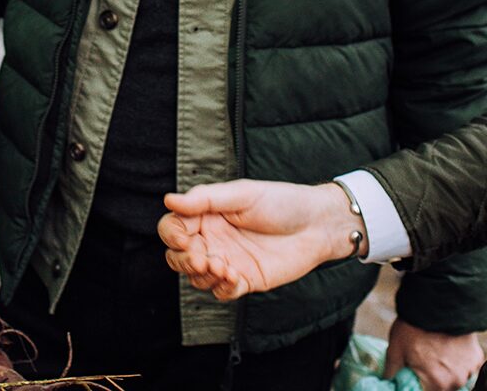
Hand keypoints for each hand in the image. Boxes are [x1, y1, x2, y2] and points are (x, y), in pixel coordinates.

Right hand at [158, 180, 358, 299]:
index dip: (172, 235)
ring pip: (196, 278)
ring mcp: (227, 261)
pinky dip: (223, 288)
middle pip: (178, 257)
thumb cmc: (282, 202)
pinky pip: (221, 292)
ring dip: (203, 276)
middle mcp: (213, 239)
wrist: (317, 225)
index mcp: (207, 215)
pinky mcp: (244, 280)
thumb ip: (206, 199)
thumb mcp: (242, 194)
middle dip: (184, 261)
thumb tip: (169, 200)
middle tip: (203, 259)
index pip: (173, 228)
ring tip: (223, 267)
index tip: (185, 239)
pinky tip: (235, 277)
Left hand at [384, 318, 483, 390]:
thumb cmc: (415, 326)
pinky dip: (459, 360)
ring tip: (437, 349)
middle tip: (425, 358)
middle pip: (443, 387)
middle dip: (433, 377)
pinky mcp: (477, 357)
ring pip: (456, 376)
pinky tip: (450, 345)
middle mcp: (456, 381)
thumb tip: (387, 380)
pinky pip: (467, 366)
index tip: (415, 371)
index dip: (419, 383)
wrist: (439, 302)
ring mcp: (469, 369)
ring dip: (448, 369)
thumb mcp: (396, 348)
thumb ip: (392, 370)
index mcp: (436, 383)